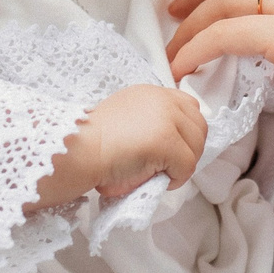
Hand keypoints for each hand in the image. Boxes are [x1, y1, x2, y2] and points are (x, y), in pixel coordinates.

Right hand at [42, 83, 206, 210]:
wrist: (74, 152)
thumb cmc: (89, 144)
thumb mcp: (124, 119)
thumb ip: (149, 121)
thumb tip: (173, 141)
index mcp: (151, 93)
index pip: (190, 108)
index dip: (186, 133)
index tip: (170, 149)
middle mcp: (162, 100)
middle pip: (199, 127)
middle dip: (188, 150)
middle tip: (166, 166)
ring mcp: (166, 119)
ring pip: (196, 148)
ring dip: (181, 166)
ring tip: (156, 173)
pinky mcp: (167, 141)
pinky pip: (187, 167)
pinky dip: (175, 179)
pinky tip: (154, 179)